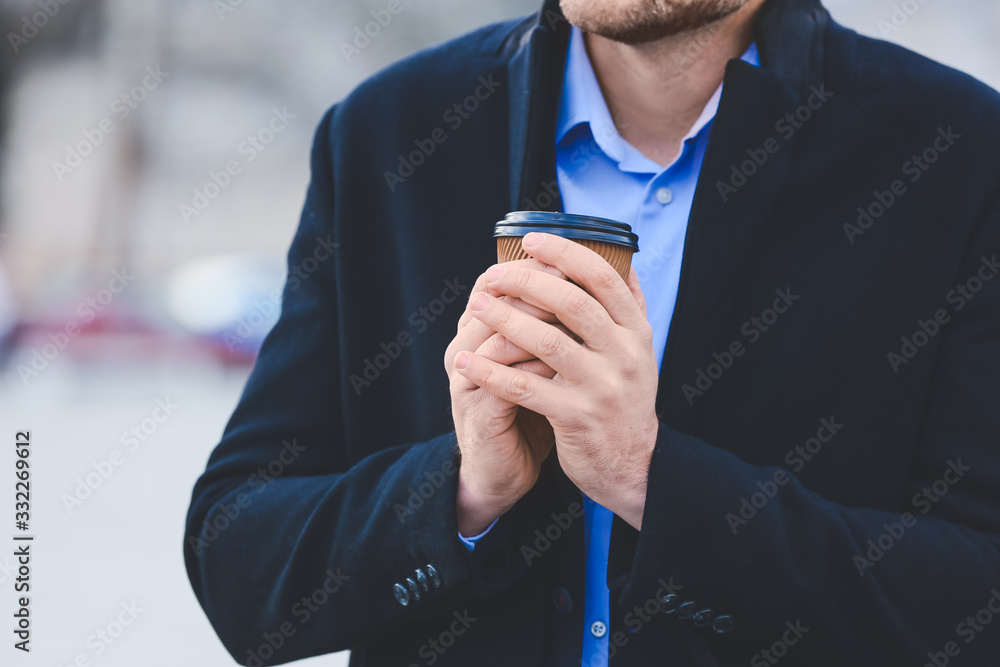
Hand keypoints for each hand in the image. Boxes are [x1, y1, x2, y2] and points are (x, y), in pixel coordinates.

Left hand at [454, 233, 657, 528]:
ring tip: (476, 307)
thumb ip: (628, 310)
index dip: (566, 254)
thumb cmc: (625, 401)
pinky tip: (465, 360)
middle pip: (572, 303)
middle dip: (527, 282)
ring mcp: (602, 387)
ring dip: (506, 319)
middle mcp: (625, 354)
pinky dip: (492, 372)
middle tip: (494, 274)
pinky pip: (526, 387)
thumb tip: (621, 259)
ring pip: (547, 342)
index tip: (532, 241)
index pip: (603, 278)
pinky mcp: (577, 417)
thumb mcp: (639, 352)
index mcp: (637, 331)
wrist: (634, 466)